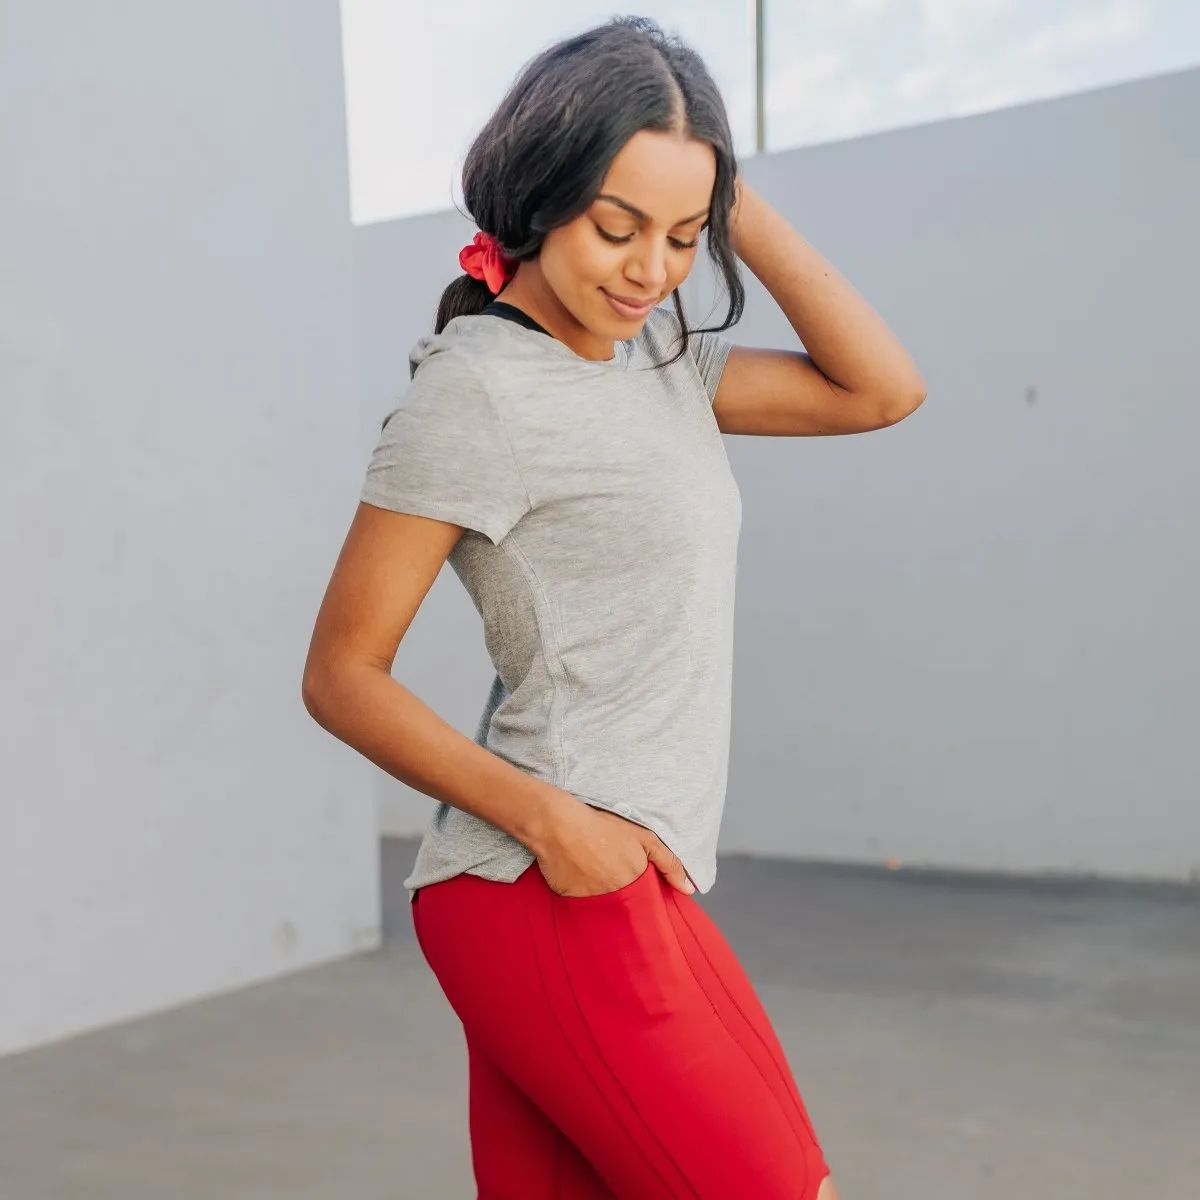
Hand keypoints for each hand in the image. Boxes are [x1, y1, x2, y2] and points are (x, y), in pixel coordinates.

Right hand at [534, 801, 694, 898]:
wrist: (559, 825)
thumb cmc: (602, 827)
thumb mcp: (644, 838)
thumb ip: (669, 864)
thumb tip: (689, 890)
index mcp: (635, 885)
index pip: (647, 904)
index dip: (643, 894)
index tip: (636, 884)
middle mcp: (615, 899)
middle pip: (625, 907)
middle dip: (623, 897)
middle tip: (612, 873)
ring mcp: (592, 902)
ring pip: (604, 908)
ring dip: (603, 896)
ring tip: (594, 873)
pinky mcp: (570, 902)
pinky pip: (581, 905)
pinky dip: (582, 894)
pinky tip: (578, 875)